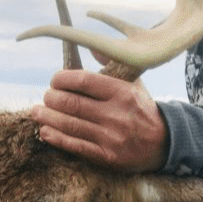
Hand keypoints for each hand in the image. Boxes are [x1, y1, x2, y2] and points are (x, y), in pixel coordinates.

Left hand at [29, 70, 167, 172]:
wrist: (166, 143)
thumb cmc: (143, 109)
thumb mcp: (134, 83)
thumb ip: (111, 65)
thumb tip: (91, 44)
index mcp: (122, 92)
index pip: (83, 81)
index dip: (62, 79)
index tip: (54, 80)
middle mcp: (116, 114)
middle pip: (72, 103)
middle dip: (52, 98)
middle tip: (45, 96)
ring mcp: (111, 137)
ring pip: (70, 125)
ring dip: (48, 117)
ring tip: (36, 112)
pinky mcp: (107, 157)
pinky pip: (76, 146)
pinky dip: (57, 138)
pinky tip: (45, 131)